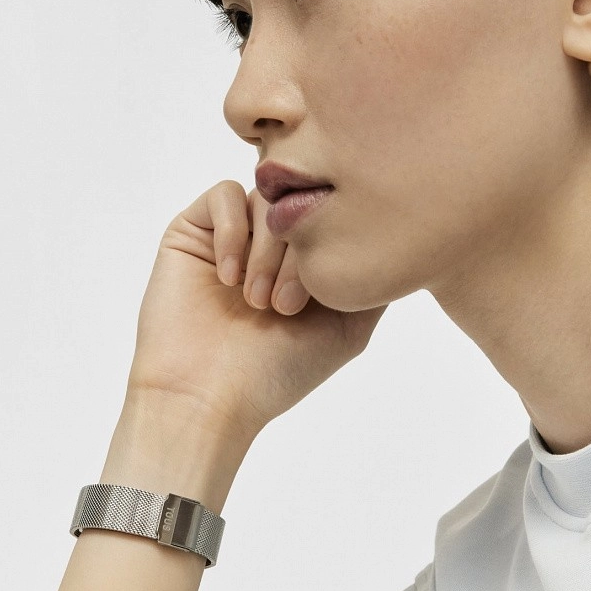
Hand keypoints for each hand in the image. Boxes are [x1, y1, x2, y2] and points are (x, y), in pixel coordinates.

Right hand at [125, 180, 387, 450]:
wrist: (206, 396)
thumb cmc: (275, 372)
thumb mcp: (347, 330)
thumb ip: (374, 285)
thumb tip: (398, 241)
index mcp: (307, 263)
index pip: (335, 217)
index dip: (334, 245)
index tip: (320, 299)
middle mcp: (272, 245)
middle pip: (302, 204)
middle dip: (299, 253)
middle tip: (284, 306)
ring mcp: (234, 235)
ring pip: (267, 198)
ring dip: (267, 249)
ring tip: (256, 300)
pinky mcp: (193, 231)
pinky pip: (224, 194)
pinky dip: (232, 232)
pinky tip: (228, 278)